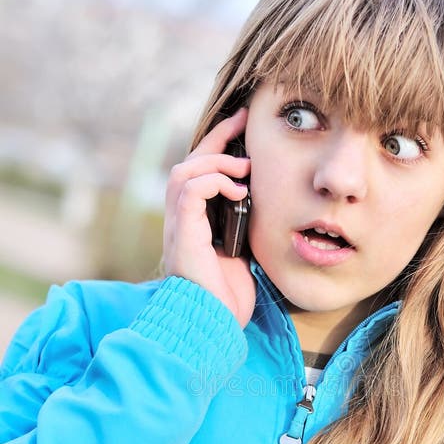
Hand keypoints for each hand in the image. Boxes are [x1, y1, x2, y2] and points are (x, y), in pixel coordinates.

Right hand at [163, 108, 255, 326]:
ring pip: (185, 170)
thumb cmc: (228, 297)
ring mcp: (179, 225)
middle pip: (190, 162)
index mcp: (194, 222)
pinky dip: (214, 181)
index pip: (200, 172)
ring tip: (244, 166)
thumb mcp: (242, 252)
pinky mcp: (183, 231)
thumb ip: (244, 225)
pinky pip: (190, 188)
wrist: (213, 322)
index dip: (219, 146)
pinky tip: (238, 190)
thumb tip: (264, 202)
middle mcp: (182, 220)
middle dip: (218, 138)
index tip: (244, 127)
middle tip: (244, 121)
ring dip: (216, 160)